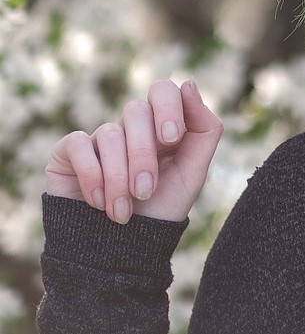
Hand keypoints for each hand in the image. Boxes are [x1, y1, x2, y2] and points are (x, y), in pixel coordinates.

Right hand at [44, 78, 222, 224]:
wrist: (122, 250)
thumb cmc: (161, 208)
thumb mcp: (194, 172)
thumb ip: (204, 129)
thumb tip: (188, 83)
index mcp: (162, 125)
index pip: (163, 90)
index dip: (167, 107)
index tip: (171, 138)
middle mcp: (130, 126)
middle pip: (136, 111)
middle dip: (143, 155)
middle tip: (146, 191)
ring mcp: (100, 137)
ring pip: (110, 133)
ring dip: (119, 177)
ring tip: (123, 212)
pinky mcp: (69, 152)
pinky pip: (78, 144)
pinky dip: (92, 176)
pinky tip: (99, 202)